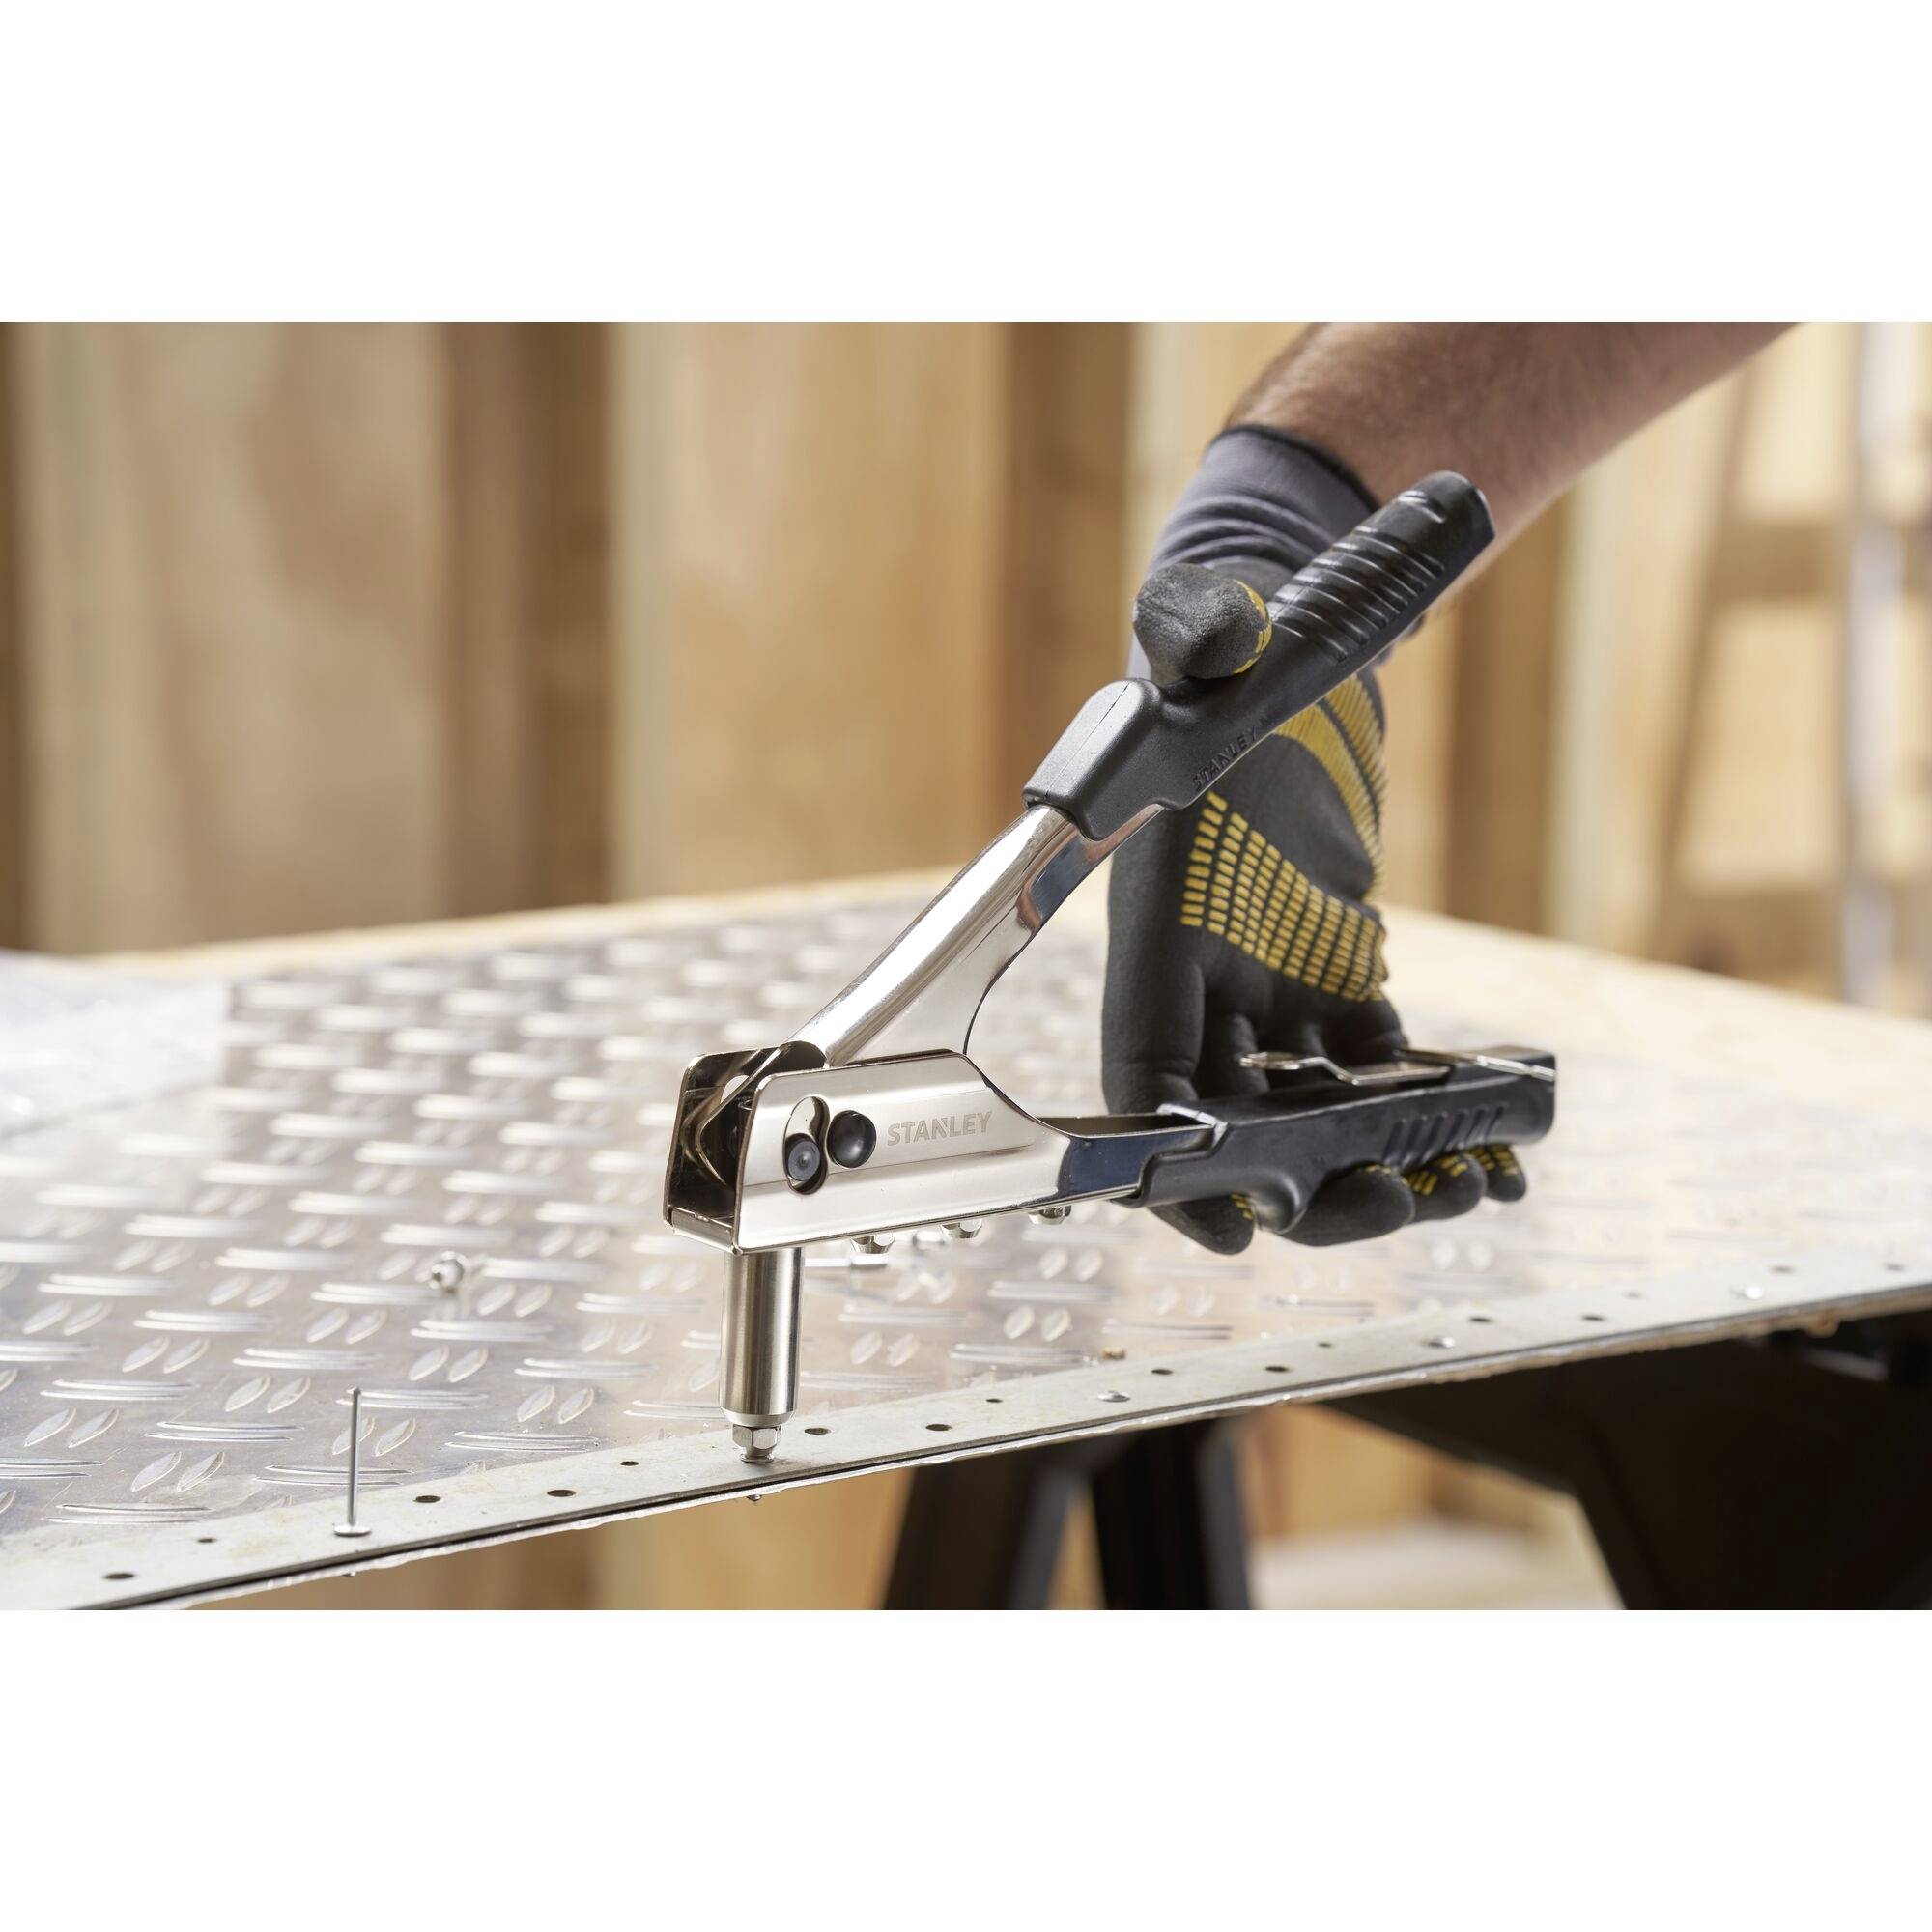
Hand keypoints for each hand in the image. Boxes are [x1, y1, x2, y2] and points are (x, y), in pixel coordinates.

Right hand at [1101, 431, 1527, 1253]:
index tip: (1225, 1225)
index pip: (1139, 1069)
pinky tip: (1499, 1129)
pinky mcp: (1330, 965)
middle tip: (1396, 1203)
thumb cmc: (1220, 644)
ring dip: (1382, 1159)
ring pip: (1314, 1112)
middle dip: (1308, 1184)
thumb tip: (1210, 626)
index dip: (1169, 1163)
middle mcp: (1202, 970)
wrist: (1271, 653)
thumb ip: (1196, 631)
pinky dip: (1426, 1105)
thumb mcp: (1206, 630)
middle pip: (1236, 1122)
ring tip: (1473, 1183)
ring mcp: (1267, 977)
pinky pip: (1374, 1063)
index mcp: (1155, 921)